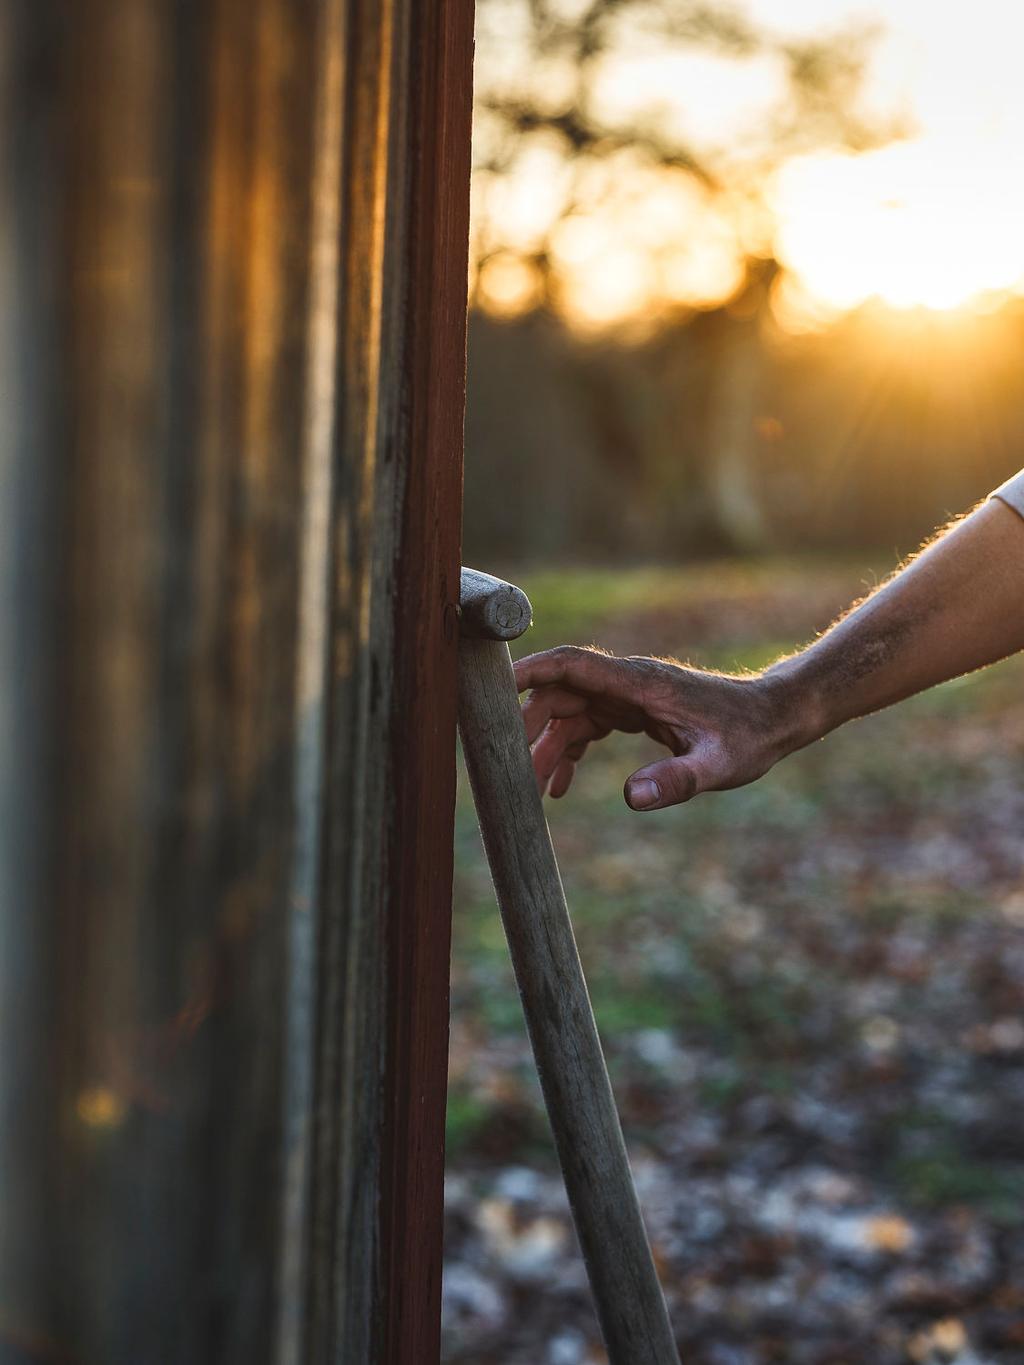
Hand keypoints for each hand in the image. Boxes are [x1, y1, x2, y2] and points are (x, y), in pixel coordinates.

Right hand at [513, 646, 796, 810]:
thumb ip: (676, 781)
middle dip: (529, 727)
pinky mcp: (634, 711)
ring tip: (534, 792)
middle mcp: (628, 683)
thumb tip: (630, 799)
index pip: (570, 665)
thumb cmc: (749, 738)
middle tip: (512, 774)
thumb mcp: (718, 766)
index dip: (528, 672)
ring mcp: (629, 696)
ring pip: (570, 712)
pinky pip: (588, 725)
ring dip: (547, 746)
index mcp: (638, 683)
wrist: (774, 719)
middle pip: (560, 692)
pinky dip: (570, 751)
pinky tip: (560, 786)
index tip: (490, 689)